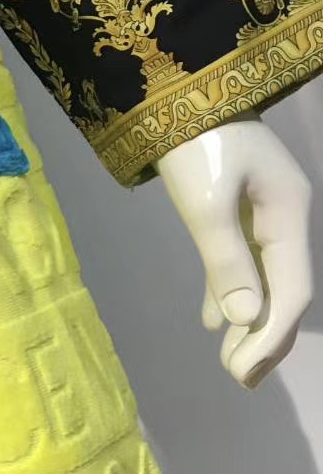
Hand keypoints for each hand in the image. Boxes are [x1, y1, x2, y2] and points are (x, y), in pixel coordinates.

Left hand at [157, 115, 312, 389]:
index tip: (241, 373)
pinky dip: (228, 293)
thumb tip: (242, 319)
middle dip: (265, 338)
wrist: (181, 94)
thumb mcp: (206, 204)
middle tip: (238, 379)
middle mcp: (286, 217)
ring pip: (265, 281)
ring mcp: (266, 214)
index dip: (270, 337)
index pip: (291, 292)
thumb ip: (224, 261)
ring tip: (229, 362)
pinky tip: (211, 322)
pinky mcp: (240, 210)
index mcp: (289, 214)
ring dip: (247, 322)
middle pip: (286, 291)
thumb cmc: (195, 144)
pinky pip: (242, 263)